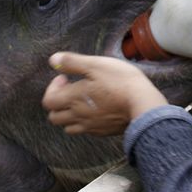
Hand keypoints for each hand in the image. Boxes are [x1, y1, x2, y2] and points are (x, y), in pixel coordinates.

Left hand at [41, 52, 167, 135]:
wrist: (143, 104)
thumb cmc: (120, 81)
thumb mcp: (95, 64)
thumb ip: (71, 62)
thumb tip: (53, 59)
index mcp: (73, 99)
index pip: (48, 101)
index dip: (52, 88)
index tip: (66, 78)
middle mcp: (78, 116)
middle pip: (54, 117)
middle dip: (58, 103)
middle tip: (71, 90)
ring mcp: (91, 126)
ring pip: (68, 127)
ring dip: (69, 115)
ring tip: (82, 101)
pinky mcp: (104, 131)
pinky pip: (86, 131)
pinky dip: (84, 122)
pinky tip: (96, 110)